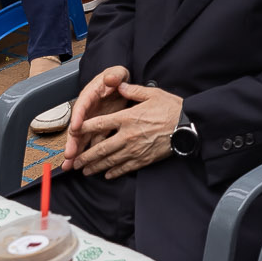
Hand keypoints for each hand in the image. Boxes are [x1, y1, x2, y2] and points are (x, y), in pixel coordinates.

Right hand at [61, 65, 131, 163]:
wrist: (121, 85)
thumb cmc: (117, 78)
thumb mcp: (117, 73)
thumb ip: (114, 75)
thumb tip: (111, 78)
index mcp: (90, 95)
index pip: (81, 106)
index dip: (77, 117)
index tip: (75, 128)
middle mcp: (87, 110)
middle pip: (77, 126)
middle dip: (72, 141)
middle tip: (69, 155)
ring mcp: (92, 120)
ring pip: (82, 138)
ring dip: (76, 152)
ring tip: (70, 165)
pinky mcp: (99, 128)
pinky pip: (92, 141)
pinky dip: (88, 153)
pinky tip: (84, 165)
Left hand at [66, 81, 182, 177]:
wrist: (188, 126)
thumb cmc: (171, 108)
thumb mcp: (152, 94)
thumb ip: (133, 91)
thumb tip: (119, 85)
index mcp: (127, 118)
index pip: (100, 124)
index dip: (84, 128)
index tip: (74, 133)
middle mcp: (127, 135)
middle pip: (100, 148)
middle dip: (85, 156)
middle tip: (74, 162)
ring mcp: (134, 149)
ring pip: (110, 161)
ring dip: (95, 167)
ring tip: (86, 171)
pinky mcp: (143, 159)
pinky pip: (125, 168)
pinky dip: (114, 172)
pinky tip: (107, 175)